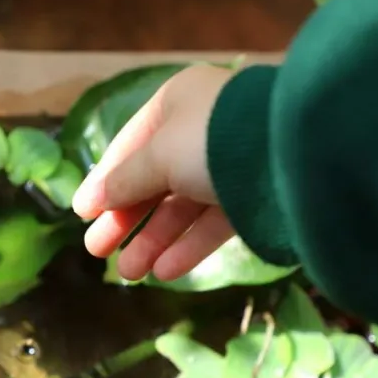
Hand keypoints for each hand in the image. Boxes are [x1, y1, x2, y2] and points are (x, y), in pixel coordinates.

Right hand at [71, 64, 237, 281]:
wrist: (295, 155)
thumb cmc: (213, 140)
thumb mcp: (159, 156)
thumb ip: (124, 180)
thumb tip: (92, 200)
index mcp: (176, 104)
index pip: (130, 146)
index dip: (105, 181)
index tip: (82, 215)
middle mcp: (201, 131)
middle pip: (153, 181)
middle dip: (125, 219)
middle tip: (98, 251)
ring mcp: (228, 166)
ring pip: (181, 208)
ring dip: (153, 241)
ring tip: (130, 273)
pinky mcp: (252, 199)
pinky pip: (212, 224)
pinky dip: (188, 247)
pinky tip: (165, 272)